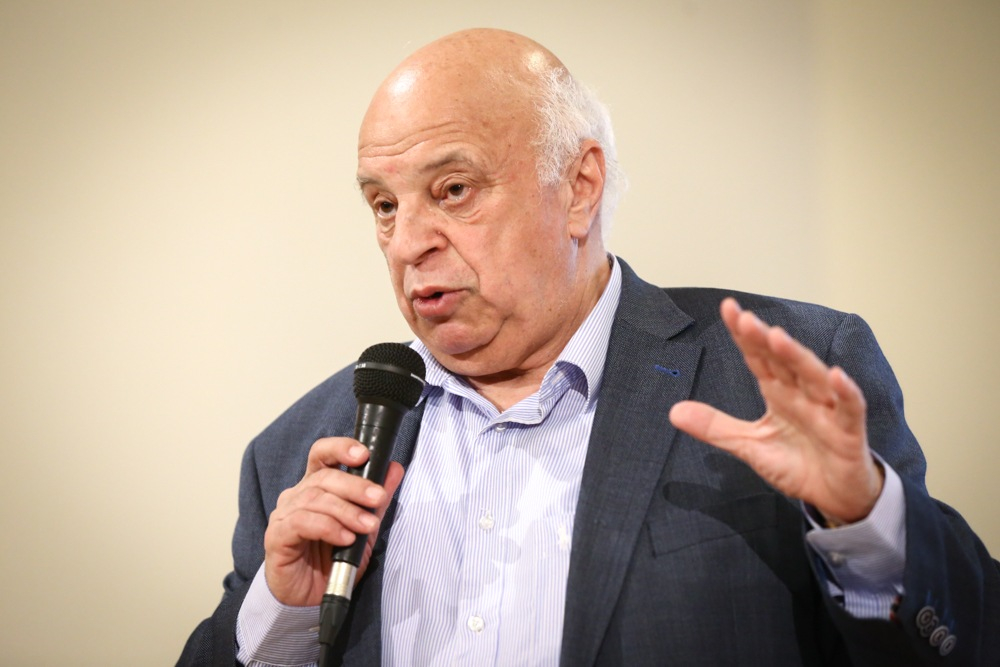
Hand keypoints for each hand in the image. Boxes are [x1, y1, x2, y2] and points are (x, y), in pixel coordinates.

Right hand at [263, 437, 403, 605]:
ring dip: (346, 511)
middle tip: (378, 498)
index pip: (322, 455)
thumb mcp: (364, 528)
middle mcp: (297, 496)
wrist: (310, 599)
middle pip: (324, 477)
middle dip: (355, 486)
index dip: (340, 448)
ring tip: (367, 526)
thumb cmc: (333, 560)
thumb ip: (376, 499)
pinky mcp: (277, 537)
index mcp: (315, 487)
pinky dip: (328, 527)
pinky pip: (301, 522)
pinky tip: (345, 538)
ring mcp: (284, 515)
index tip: (364, 454)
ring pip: (315, 499)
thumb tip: (394, 468)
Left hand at [669, 298, 883, 524]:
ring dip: (796, 356)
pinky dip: (846, 392)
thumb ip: (715, 427)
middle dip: (765, 339)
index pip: (759, 358)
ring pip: (813, 377)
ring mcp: (827, 411)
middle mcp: (802, 395)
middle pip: (783, 361)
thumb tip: (673, 411)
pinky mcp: (849, 432)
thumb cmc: (798, 463)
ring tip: (777, 336)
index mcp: (779, 393)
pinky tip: (836, 376)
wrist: (835, 495)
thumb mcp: (749, 445)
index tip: (728, 309)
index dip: (744, 335)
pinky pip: (850, 408)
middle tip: (745, 319)